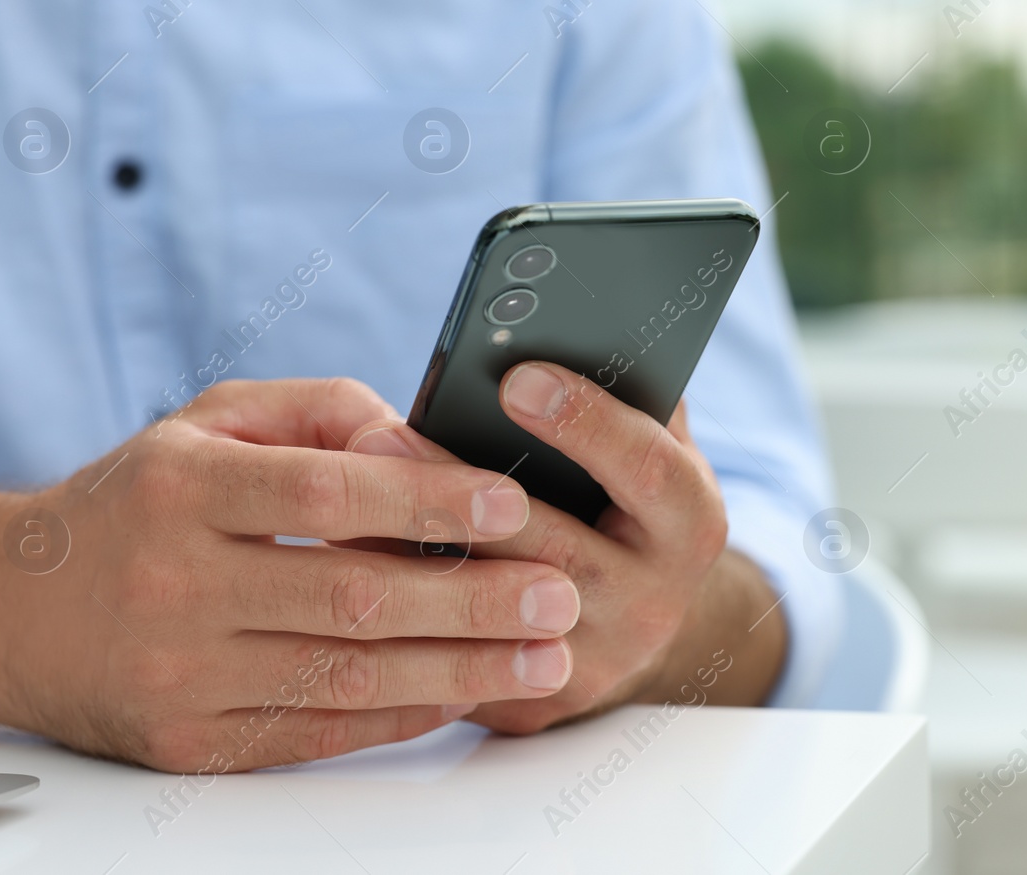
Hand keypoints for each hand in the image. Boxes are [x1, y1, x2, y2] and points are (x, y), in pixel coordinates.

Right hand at [0, 379, 581, 770]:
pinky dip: (399, 715)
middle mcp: (174, 583)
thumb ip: (325, 415)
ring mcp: (178, 673)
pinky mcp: (187, 742)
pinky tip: (465, 694)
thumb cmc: (141, 499)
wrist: (12, 607)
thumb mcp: (214, 422)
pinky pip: (315, 732)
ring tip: (544, 660)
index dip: (427, 497)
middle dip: (472, 600)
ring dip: (459, 671)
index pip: (325, 492)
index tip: (511, 501)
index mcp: (182, 486)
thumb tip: (425, 448)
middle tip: (559, 597)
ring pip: (344, 678)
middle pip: (351, 596)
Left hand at [346, 363, 788, 732]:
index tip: (516, 377)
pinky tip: (339, 559)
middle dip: (459, 491)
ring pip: (488, 611)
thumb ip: (630, 391)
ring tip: (338, 495)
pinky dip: (395, 608)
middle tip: (379, 435)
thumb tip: (580, 322)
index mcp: (689, 522)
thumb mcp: (650, 443)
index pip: (648, 469)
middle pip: (552, 551)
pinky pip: (452, 656)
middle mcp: (652, 602)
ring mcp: (590, 663)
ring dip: (408, 552)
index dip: (586, 423)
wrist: (632, 623)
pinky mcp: (527, 704)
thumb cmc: (626, 501)